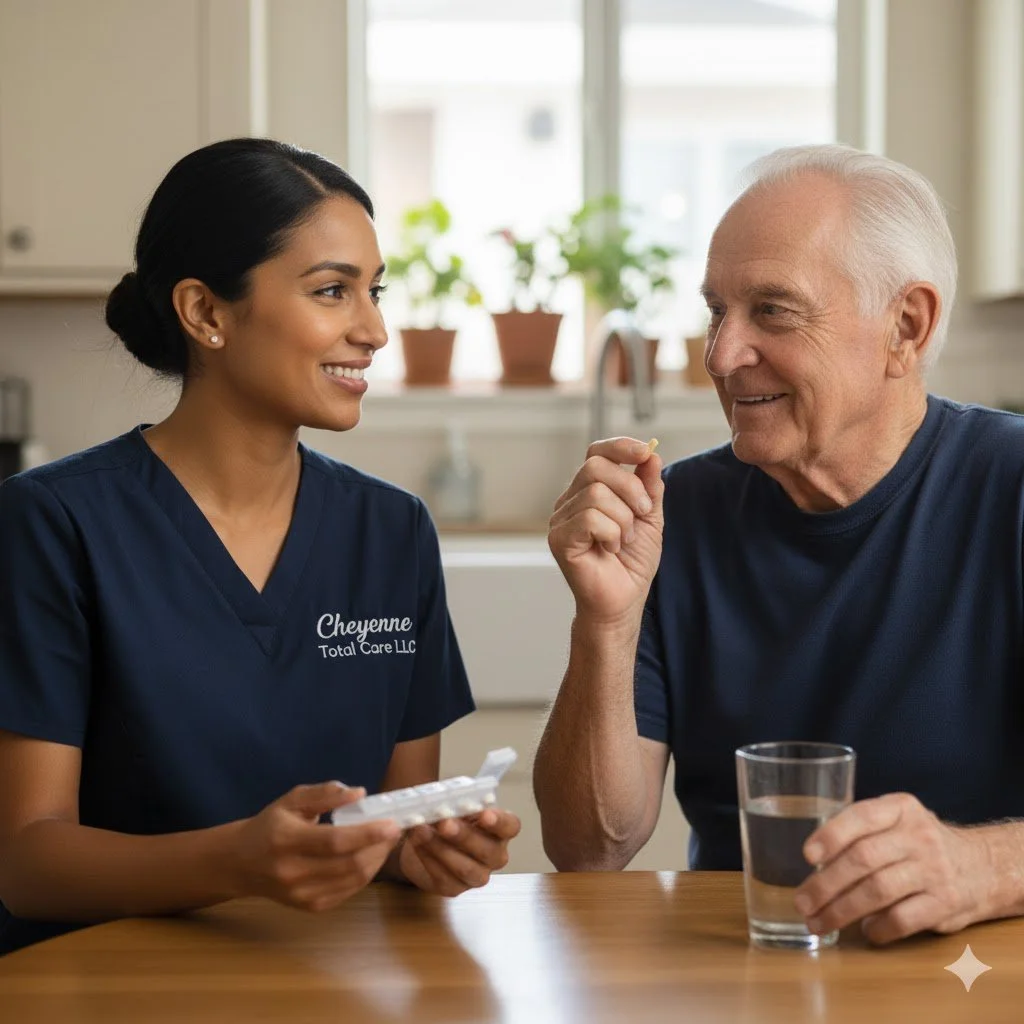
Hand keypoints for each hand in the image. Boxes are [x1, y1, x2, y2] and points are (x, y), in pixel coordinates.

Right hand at [233, 782, 401, 911]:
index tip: (392, 823)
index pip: (335, 841)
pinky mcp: (309, 907)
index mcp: (286, 840)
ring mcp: (301, 894)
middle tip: (395, 830)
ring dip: (377, 860)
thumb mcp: (292, 800)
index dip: (367, 833)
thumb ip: (325, 794)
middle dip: (379, 847)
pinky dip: (365, 874)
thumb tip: (359, 793)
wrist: (241, 864)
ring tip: (386, 842)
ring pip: (353, 880)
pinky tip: (370, 857)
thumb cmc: (270, 825)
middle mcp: (293, 872)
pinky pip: (348, 892)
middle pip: (349, 864)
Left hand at [398, 808, 520, 896]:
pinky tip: (417, 843)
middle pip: (488, 850)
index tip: (485, 814)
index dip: (500, 822)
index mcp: (500, 830)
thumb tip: (444, 801)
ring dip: (442, 849)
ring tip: (422, 832)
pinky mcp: (454, 888)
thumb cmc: (448, 818)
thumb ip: (455, 803)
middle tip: (445, 823)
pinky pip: (443, 877)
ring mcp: (477, 875)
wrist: (426, 841)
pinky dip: (428, 858)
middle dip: (465, 836)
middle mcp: (494, 855)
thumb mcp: (455, 805)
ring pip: (466, 868)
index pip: (510, 826)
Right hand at [548, 437, 663, 623]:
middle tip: (643, 515)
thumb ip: (649, 486)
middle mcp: (570, 500)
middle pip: (596, 467)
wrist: (622, 601)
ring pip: (597, 494)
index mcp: (589, 491)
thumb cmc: (631, 563)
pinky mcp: (559, 539)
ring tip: (623, 540)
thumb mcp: (649, 517)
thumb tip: (651, 454)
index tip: (646, 452)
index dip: (620, 446)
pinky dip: (611, 534)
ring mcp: (561, 519)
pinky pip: (591, 518)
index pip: (596, 453)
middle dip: (631, 489)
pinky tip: (610, 549)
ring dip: (623, 519)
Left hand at [794, 792, 992, 944]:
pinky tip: (865, 931)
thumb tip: (812, 864)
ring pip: (878, 890)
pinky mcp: (946, 903)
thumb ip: (860, 832)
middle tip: (802, 902)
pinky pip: (902, 918)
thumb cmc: (918, 844)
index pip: (862, 816)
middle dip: (826, 883)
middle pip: (864, 858)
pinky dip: (878, 927)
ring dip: (842, 910)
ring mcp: (934, 869)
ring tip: (818, 922)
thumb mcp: (895, 822)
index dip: (832, 835)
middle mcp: (919, 835)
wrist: (981, 867)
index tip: (806, 856)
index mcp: (900, 808)